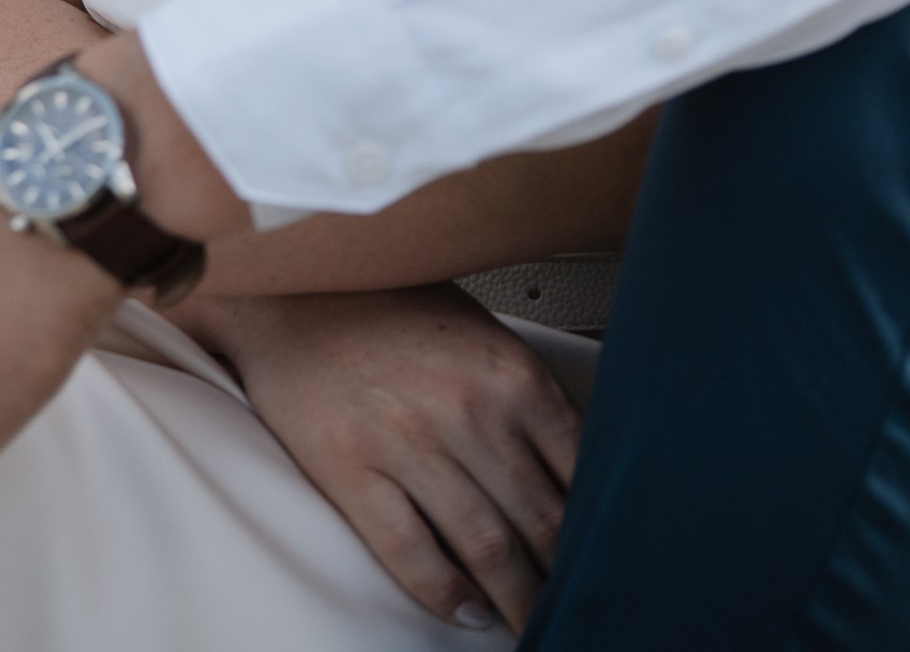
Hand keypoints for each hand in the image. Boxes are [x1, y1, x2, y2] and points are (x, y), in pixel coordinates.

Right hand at [200, 285, 579, 635]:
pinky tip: (467, 611)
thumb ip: (528, 398)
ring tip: (532, 624)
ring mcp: (409, 443)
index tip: (610, 556)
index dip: (600, 525)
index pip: (580, 469)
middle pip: (541, 519)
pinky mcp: (353, 471)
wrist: (299, 292)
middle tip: (580, 604)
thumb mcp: (482, 336)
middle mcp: (468, 408)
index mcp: (511, 372)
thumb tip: (577, 472)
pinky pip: (412, 554)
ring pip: (487, 547)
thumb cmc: (395, 310)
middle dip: (566, 575)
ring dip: (517, 600)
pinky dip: (447, 595)